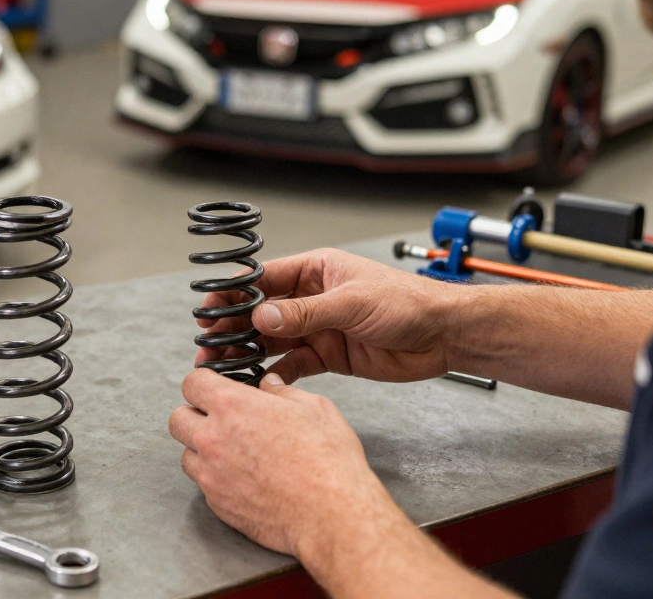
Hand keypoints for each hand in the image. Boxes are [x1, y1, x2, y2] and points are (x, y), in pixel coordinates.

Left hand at [168, 369, 385, 556]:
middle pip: (177, 418)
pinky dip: (215, 477)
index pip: (192, 383)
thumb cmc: (327, 460)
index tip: (215, 387)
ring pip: (185, 453)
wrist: (331, 515)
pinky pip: (202, 483)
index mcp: (232, 406)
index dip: (204, 382)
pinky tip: (242, 477)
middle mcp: (212, 439)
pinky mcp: (216, 503)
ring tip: (233, 450)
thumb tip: (268, 384)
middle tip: (220, 419)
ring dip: (201, 448)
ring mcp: (210, 475)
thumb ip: (282, 391)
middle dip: (195, 414)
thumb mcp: (314, 408)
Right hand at [196, 249, 459, 384]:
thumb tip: (262, 314)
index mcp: (315, 271)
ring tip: (223, 366)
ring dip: (247, 352)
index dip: (234, 293)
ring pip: (271, 339)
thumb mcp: (353, 303)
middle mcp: (312, 298)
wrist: (443, 336)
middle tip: (209, 345)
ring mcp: (318, 327)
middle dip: (233, 327)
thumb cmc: (409, 302)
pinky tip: (261, 381)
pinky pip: (292, 364)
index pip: (263, 278)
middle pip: (260, 312)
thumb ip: (306, 312)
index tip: (211, 308)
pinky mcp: (328, 355)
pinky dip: (275, 373)